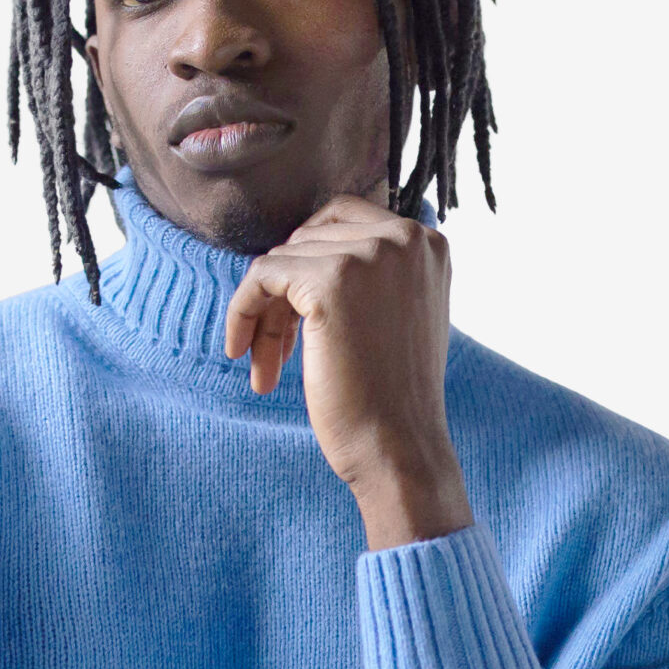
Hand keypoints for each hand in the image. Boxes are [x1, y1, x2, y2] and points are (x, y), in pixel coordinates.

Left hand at [222, 195, 471, 549]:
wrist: (399, 449)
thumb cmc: (391, 397)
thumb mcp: (397, 314)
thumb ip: (371, 273)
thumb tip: (300, 249)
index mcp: (427, 241)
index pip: (342, 218)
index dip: (306, 261)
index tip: (293, 311)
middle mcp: (405, 237)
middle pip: (308, 240)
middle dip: (284, 296)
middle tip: (275, 352)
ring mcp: (369, 255)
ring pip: (282, 260)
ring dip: (266, 316)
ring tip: (267, 368)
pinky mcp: (329, 282)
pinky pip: (261, 277)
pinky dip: (243, 312)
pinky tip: (242, 353)